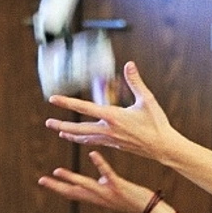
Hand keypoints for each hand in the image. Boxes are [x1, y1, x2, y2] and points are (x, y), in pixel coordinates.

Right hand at [38, 150, 150, 212]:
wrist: (151, 209)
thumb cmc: (135, 199)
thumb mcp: (115, 192)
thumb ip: (104, 185)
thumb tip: (98, 179)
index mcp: (97, 198)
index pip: (73, 193)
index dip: (58, 187)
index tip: (43, 181)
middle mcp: (100, 197)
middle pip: (74, 193)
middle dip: (56, 187)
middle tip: (41, 181)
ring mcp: (108, 193)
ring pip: (86, 186)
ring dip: (71, 179)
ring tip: (57, 171)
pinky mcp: (119, 186)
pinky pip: (107, 174)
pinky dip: (99, 164)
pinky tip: (92, 154)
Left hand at [45, 61, 176, 160]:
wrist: (163, 147)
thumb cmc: (157, 123)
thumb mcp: (147, 100)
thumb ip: (136, 82)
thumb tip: (129, 64)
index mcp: (114, 117)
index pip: (85, 108)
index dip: (67, 102)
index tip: (52, 99)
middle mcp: (109, 130)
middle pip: (80, 129)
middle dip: (62, 125)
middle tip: (48, 122)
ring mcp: (111, 139)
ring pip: (86, 138)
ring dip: (71, 134)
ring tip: (59, 131)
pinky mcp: (115, 145)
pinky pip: (95, 142)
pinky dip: (84, 139)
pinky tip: (80, 139)